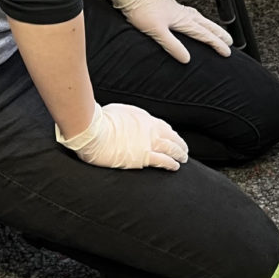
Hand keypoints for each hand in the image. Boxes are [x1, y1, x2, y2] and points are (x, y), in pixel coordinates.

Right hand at [56, 102, 189, 170]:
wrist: (94, 132)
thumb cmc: (100, 121)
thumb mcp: (118, 111)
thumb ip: (127, 117)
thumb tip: (125, 120)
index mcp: (144, 119)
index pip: (164, 127)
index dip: (171, 134)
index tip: (173, 138)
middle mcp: (150, 130)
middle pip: (172, 138)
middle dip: (180, 144)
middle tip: (184, 150)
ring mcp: (148, 144)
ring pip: (172, 149)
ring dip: (180, 154)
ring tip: (183, 159)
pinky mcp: (143, 157)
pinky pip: (163, 161)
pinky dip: (172, 164)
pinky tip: (175, 167)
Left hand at [106, 0, 232, 61]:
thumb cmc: (141, 10)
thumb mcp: (156, 31)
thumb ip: (172, 45)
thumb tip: (186, 58)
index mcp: (183, 20)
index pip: (205, 35)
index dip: (217, 44)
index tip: (227, 52)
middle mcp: (184, 14)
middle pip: (207, 25)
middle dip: (219, 34)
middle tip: (231, 42)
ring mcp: (178, 9)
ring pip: (201, 19)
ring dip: (211, 26)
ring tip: (217, 32)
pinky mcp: (171, 7)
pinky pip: (192, 14)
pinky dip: (199, 19)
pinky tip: (194, 20)